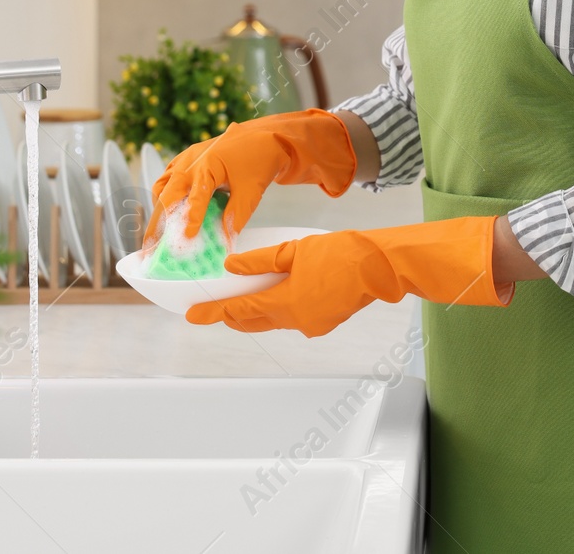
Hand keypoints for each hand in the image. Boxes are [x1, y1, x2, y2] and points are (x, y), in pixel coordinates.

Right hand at [143, 109, 356, 245]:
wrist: (263, 136)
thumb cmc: (258, 160)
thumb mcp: (251, 191)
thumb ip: (237, 215)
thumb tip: (225, 239)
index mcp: (209, 165)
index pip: (197, 196)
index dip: (192, 217)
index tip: (187, 236)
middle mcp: (191, 161)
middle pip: (168, 193)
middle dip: (159, 221)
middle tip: (151, 246)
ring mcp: (186, 158)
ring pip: (162, 185)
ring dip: (158, 209)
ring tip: (156, 233)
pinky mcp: (186, 160)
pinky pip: (167, 178)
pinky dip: (163, 196)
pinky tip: (167, 212)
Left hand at [184, 216, 512, 336]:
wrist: (380, 266)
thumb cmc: (343, 253)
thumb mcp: (295, 250)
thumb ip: (261, 261)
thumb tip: (233, 266)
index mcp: (286, 300)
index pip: (239, 309)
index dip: (213, 312)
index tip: (193, 316)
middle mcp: (295, 319)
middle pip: (253, 321)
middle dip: (232, 316)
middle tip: (213, 309)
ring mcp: (311, 324)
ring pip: (273, 321)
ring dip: (256, 313)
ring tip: (241, 301)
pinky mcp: (324, 321)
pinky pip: (293, 318)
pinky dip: (280, 309)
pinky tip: (279, 295)